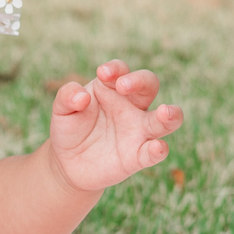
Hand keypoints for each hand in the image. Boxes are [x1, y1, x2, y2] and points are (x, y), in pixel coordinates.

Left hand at [46, 60, 182, 194]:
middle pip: (149, 85)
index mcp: (112, 89)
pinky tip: (157, 147)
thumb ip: (67, 96)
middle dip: (140, 81)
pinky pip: (154, 152)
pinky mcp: (138, 156)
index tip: (102, 74)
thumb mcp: (61, 110)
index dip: (115, 69)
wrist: (68, 164)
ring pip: (165, 119)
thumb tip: (82, 96)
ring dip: (171, 114)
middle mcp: (131, 106)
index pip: (121, 71)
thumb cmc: (69, 129)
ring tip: (165, 112)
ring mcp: (138, 131)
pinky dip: (158, 150)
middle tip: (123, 86)